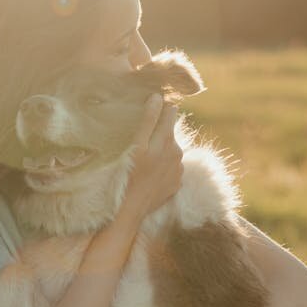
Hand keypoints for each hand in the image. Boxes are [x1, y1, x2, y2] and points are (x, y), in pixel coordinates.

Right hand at [122, 94, 183, 219]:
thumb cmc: (128, 175)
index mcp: (167, 140)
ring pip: (170, 150)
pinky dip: (161, 167)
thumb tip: (157, 96)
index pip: (170, 113)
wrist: (131, 210)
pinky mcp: (176, 183)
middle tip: (141, 139)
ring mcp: (178, 170)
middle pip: (169, 132)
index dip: (161, 108)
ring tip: (143, 159)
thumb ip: (149, 120)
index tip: (151, 106)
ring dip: (160, 150)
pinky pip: (170, 168)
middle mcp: (177, 153)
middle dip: (158, 132)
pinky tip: (149, 173)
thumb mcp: (136, 145)